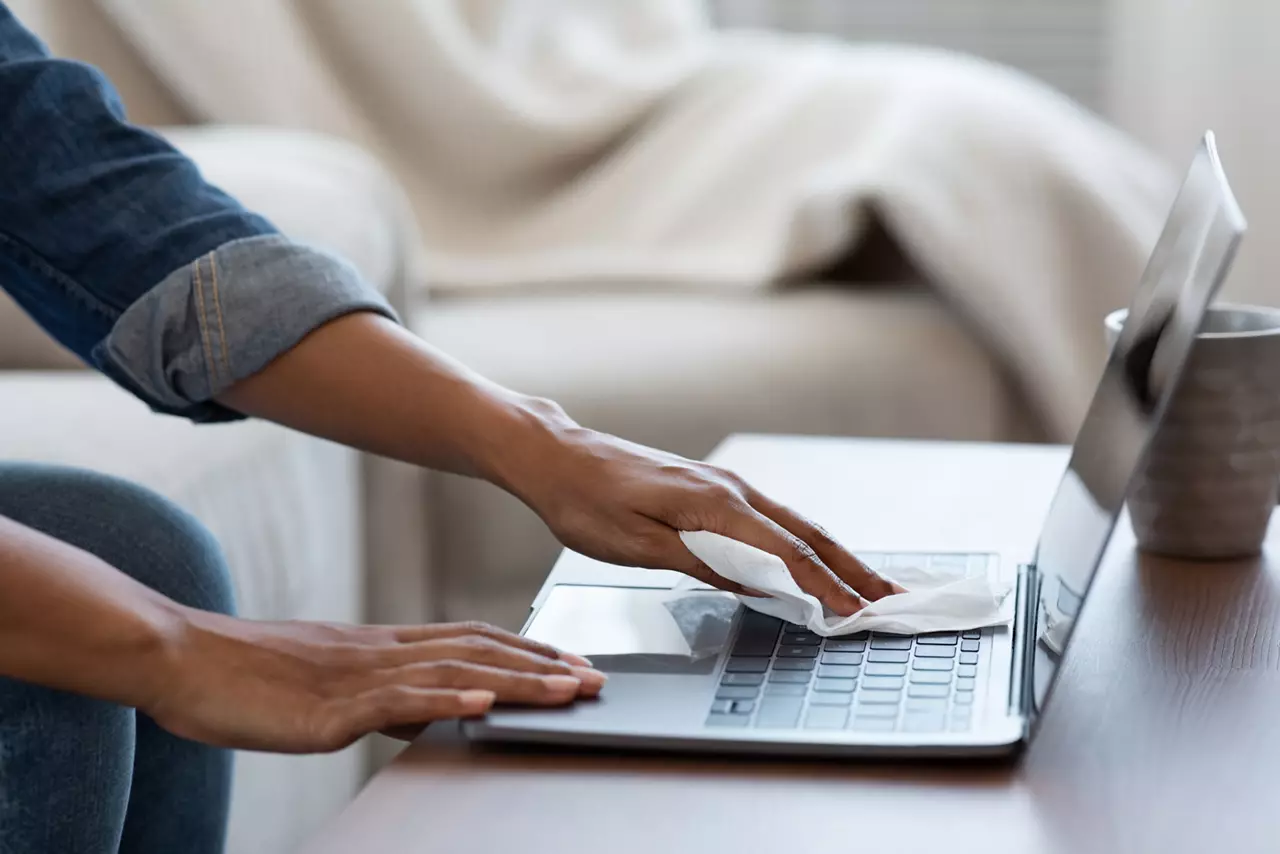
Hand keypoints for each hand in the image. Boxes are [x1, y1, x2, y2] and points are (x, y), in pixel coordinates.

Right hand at [140, 611, 604, 752]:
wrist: (181, 659)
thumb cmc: (247, 673)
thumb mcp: (329, 683)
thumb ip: (384, 693)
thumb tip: (434, 711)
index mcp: (379, 645)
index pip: (469, 639)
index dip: (525, 649)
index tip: (569, 660)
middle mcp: (380, 651)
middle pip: (477, 651)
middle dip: (542, 665)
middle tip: (594, 677)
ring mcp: (358, 675)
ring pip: (454, 671)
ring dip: (517, 681)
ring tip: (566, 689)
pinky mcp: (330, 706)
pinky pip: (397, 701)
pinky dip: (446, 700)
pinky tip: (483, 703)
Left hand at [495, 406, 903, 615]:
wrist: (558, 457)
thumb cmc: (586, 502)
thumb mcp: (636, 545)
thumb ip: (699, 562)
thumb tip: (755, 583)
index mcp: (715, 504)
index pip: (787, 553)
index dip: (827, 586)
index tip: (860, 613)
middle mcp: (730, 489)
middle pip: (806, 534)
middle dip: (852, 568)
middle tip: (893, 596)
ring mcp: (723, 485)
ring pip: (793, 525)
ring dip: (834, 555)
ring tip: (866, 583)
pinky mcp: (711, 489)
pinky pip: (771, 521)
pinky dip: (803, 543)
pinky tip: (811, 560)